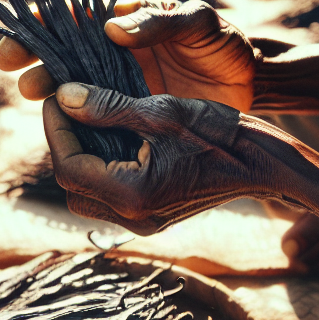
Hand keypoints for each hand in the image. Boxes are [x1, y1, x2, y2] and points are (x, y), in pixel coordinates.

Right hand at [0, 0, 256, 111]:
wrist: (257, 82)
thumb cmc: (227, 42)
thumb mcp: (199, 23)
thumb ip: (159, 22)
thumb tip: (111, 27)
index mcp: (123, 24)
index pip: (69, 21)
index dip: (37, 30)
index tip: (15, 48)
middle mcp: (113, 57)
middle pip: (62, 60)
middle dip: (37, 69)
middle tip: (26, 83)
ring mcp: (121, 90)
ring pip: (76, 96)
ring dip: (56, 102)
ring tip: (45, 108)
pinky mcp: (134, 120)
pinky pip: (101, 126)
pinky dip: (85, 131)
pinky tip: (74, 139)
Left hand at [44, 82, 266, 233]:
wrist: (263, 162)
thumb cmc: (220, 132)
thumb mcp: (161, 111)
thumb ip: (108, 107)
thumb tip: (63, 96)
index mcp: (134, 194)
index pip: (68, 167)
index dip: (55, 130)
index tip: (57, 96)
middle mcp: (135, 218)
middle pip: (72, 186)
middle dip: (64, 145)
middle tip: (68, 108)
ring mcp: (144, 223)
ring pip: (88, 194)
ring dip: (82, 157)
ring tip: (88, 119)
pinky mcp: (153, 217)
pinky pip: (111, 196)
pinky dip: (103, 167)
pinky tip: (112, 137)